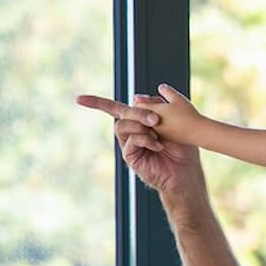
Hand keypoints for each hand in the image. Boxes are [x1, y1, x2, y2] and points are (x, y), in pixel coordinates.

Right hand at [75, 93, 202, 194]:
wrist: (186, 169)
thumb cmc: (182, 145)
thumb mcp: (172, 119)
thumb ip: (156, 106)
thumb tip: (137, 97)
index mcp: (137, 121)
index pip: (115, 108)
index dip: (96, 103)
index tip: (79, 99)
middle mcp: (130, 132)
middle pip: (122, 113)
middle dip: (137, 112)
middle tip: (155, 119)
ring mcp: (129, 145)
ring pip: (121, 126)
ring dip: (139, 125)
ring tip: (157, 131)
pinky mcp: (131, 158)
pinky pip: (130, 141)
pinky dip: (144, 139)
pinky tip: (157, 145)